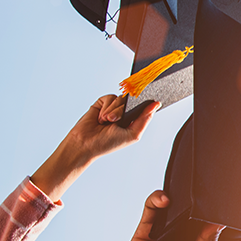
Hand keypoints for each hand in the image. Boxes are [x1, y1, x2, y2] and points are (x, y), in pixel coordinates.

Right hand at [30, 95, 159, 201]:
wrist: (85, 144)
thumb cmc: (108, 143)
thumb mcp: (132, 134)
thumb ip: (145, 119)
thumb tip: (156, 104)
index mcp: (134, 121)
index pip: (145, 107)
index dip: (146, 102)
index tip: (148, 99)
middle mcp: (125, 113)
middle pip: (132, 101)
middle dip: (123, 110)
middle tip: (114, 120)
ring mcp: (114, 107)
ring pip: (121, 98)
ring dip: (113, 110)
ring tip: (106, 121)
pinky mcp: (102, 103)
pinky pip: (110, 97)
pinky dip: (105, 106)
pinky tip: (100, 117)